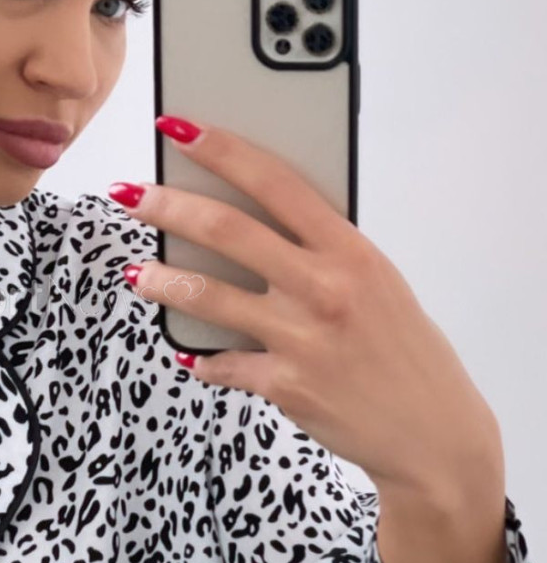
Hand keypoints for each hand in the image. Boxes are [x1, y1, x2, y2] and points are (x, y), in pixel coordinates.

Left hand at [107, 116, 501, 497]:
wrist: (432, 433)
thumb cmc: (403, 348)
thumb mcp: (377, 283)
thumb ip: (322, 252)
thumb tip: (255, 222)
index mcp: (350, 250)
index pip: (276, 182)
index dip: (221, 151)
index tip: (179, 129)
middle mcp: (324, 288)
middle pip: (227, 232)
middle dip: (167, 206)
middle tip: (129, 194)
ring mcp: (301, 339)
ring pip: (208, 296)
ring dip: (160, 281)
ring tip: (135, 274)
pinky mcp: (284, 385)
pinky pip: (222, 363)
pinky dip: (200, 357)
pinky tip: (189, 351)